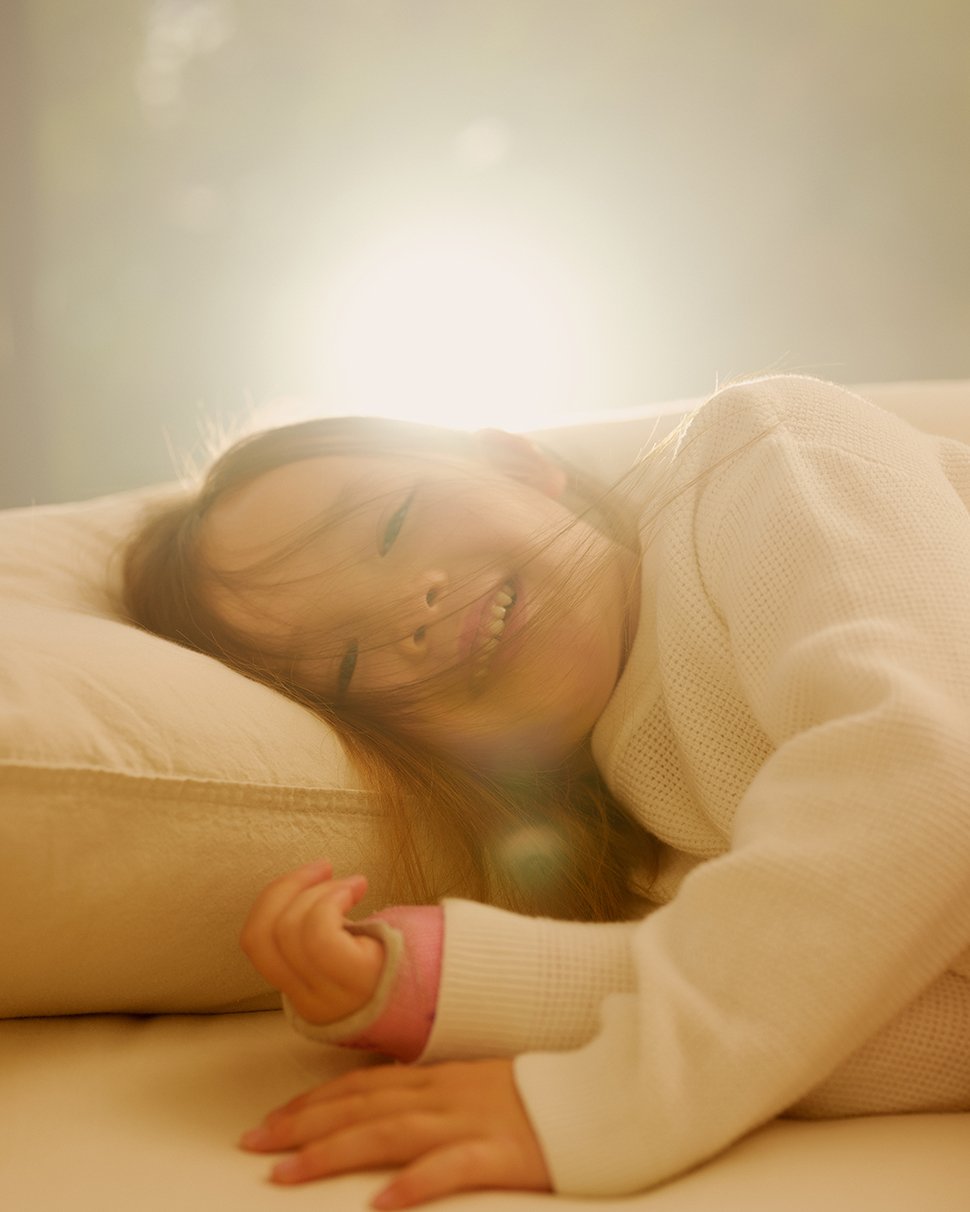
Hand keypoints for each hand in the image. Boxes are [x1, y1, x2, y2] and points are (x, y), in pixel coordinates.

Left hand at [239, 1058, 551, 1207]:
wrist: (596, 1100)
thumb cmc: (533, 1103)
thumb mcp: (472, 1090)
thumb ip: (427, 1096)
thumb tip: (377, 1109)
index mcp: (435, 1079)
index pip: (360, 1086)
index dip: (310, 1104)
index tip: (268, 1123)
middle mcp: (443, 1095)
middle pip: (361, 1106)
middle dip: (302, 1125)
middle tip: (253, 1145)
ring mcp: (469, 1122)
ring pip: (390, 1132)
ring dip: (334, 1151)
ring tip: (288, 1173)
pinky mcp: (499, 1155)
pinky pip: (451, 1169)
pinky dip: (414, 1184)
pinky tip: (382, 1202)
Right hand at [240, 859, 384, 1025]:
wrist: (447, 984)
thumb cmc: (398, 958)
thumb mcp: (347, 951)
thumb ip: (315, 933)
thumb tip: (298, 886)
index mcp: (300, 991)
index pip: (255, 942)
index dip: (271, 898)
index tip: (305, 874)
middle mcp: (307, 1001)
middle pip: (263, 935)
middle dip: (289, 887)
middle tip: (324, 868)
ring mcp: (329, 996)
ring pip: (289, 930)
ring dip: (318, 891)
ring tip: (352, 884)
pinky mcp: (354, 980)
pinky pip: (318, 934)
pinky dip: (330, 900)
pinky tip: (356, 890)